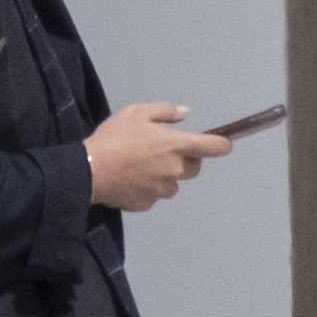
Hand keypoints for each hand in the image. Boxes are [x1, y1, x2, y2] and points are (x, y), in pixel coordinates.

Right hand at [86, 102, 234, 213]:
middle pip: (193, 168)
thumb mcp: (136, 113)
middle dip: (186, 160)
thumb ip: (164, 112)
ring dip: (166, 176)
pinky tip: (132, 179)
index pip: (208, 147)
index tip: (227, 145)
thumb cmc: (114, 138)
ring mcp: (161, 190)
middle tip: (165, 151)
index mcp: (174, 146)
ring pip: (173, 184)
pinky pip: (155, 195)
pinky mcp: (147, 204)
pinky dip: (148, 188)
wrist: (89, 170)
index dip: (221, 145)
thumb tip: (184, 114)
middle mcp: (173, 170)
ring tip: (142, 166)